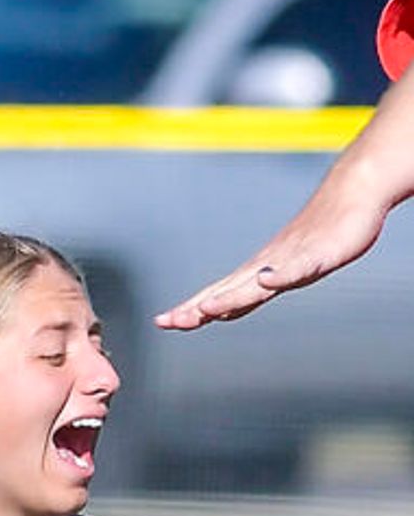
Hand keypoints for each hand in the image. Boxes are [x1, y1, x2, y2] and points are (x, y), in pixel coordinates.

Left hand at [158, 177, 389, 330]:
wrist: (352, 194)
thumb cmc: (322, 232)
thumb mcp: (290, 268)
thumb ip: (264, 287)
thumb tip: (232, 305)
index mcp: (258, 273)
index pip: (217, 295)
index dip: (190, 310)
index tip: (162, 322)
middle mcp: (267, 266)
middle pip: (226, 291)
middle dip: (196, 308)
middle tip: (167, 322)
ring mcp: (290, 259)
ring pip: (255, 283)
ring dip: (230, 297)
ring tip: (205, 309)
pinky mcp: (317, 254)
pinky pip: (297, 267)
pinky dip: (281, 275)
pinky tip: (267, 280)